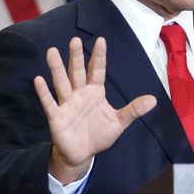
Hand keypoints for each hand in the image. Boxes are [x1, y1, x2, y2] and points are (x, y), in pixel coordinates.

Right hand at [33, 37, 156, 183]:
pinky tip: (38, 80)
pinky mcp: (56, 117)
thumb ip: (133, 110)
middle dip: (76, 57)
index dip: (99, 56)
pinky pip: (49, 103)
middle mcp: (80, 94)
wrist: (83, 154)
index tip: (101, 40)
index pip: (98, 70)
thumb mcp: (119, 122)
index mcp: (95, 92)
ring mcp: (67, 104)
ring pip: (61, 83)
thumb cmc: (99, 134)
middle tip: (74, 40)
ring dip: (57, 68)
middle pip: (77, 72)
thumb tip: (154, 100)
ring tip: (52, 51)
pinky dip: (44, 92)